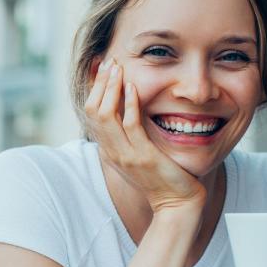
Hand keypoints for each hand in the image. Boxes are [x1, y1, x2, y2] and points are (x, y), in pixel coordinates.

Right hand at [84, 58, 205, 213]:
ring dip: (111, 88)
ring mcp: (125, 155)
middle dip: (100, 83)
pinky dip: (130, 103)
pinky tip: (133, 87)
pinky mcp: (143, 157)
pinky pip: (130, 125)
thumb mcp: (138, 153)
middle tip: (110, 62)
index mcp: (108, 150)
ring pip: (106, 115)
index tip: (103, 69)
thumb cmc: (162, 177)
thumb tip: (127, 109)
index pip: (90, 114)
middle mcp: (112, 152)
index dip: (94, 89)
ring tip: (118, 69)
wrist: (176, 203)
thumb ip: (129, 134)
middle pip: (93, 111)